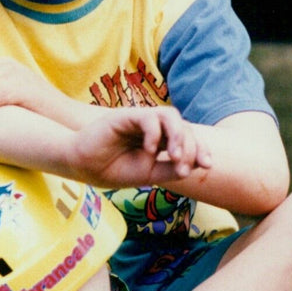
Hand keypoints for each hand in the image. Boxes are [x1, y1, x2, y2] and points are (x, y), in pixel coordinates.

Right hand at [70, 106, 210, 188]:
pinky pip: (149, 117)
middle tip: (183, 167)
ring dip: (178, 135)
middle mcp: (154, 128)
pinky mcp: (126, 116)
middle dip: (190, 147)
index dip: (201, 149)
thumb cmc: (114, 170)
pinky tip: (148, 151)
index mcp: (161, 141)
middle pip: (183, 127)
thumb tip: (195, 166)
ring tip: (173, 156)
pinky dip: (153, 134)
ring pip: (170, 115)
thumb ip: (170, 170)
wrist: (84, 167)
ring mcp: (141, 120)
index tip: (207, 165)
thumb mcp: (149, 175)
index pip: (188, 138)